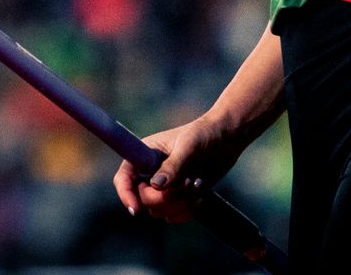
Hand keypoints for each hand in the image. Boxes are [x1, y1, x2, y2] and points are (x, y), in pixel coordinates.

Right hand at [111, 115, 241, 223]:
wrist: (226, 139)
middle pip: (143, 200)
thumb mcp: (188, 146)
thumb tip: (156, 185)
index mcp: (144, 155)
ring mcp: (164, 188)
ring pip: (160, 212)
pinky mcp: (179, 198)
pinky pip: (175, 216)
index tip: (136, 210)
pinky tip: (201, 193)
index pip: (124, 178)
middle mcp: (150, 173)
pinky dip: (188, 210)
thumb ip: (173, 166)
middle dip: (166, 198)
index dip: (125, 195)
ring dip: (181, 203)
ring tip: (196, 183)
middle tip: (186, 182)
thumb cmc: (204, 134)